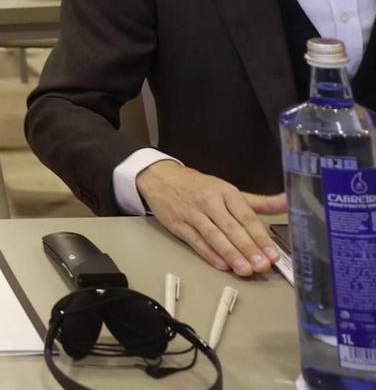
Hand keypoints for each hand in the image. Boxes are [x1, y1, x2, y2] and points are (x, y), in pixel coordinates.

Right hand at [136, 159, 285, 276]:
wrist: (158, 177)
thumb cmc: (198, 186)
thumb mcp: (228, 190)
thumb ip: (259, 202)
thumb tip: (288, 202)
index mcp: (225, 191)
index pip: (246, 216)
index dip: (260, 237)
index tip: (272, 254)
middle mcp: (209, 201)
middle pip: (231, 227)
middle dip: (248, 248)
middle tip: (262, 265)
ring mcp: (191, 213)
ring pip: (214, 236)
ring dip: (230, 254)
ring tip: (245, 270)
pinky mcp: (177, 224)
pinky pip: (195, 241)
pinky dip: (209, 254)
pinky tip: (222, 265)